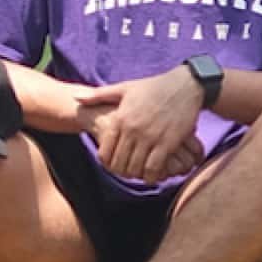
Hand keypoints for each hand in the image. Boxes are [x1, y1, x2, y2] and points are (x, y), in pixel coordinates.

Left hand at [77, 70, 205, 184]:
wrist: (185, 85)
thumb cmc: (154, 87)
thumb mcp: (124, 88)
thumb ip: (98, 95)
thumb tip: (76, 98)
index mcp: (121, 118)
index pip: (105, 151)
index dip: (106, 163)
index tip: (111, 165)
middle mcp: (134, 129)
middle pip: (120, 163)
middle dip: (120, 171)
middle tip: (125, 172)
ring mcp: (151, 137)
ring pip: (136, 168)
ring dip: (135, 175)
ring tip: (137, 174)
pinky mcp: (168, 143)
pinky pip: (154, 168)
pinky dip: (151, 176)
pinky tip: (152, 175)